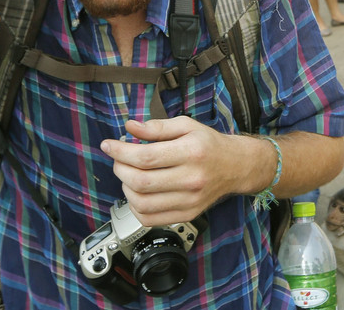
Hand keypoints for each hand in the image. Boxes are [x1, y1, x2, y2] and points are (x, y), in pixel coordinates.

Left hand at [100, 118, 250, 226]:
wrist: (235, 167)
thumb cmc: (208, 144)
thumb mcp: (185, 125)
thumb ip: (156, 127)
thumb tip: (130, 127)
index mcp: (191, 153)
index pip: (146, 157)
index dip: (120, 151)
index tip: (108, 145)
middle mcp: (192, 180)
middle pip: (141, 181)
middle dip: (120, 168)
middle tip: (118, 158)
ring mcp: (190, 201)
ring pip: (142, 203)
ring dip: (126, 188)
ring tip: (128, 174)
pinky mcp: (187, 215)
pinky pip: (151, 219)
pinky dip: (135, 207)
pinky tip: (137, 192)